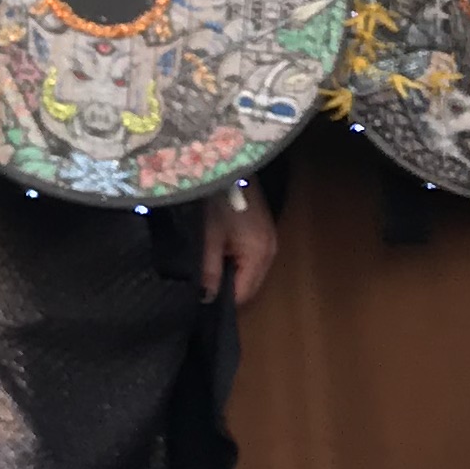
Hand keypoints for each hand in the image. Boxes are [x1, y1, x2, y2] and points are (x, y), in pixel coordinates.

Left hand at [201, 184, 276, 306]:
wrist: (228, 164)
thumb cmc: (217, 199)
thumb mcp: (208, 237)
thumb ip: (209, 271)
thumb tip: (207, 299)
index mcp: (259, 255)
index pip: (243, 294)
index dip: (221, 302)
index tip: (199, 304)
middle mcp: (270, 251)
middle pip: (249, 285)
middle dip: (227, 290)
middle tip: (200, 290)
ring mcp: (268, 239)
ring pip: (249, 271)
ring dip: (230, 275)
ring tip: (206, 273)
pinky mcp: (261, 230)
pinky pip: (249, 256)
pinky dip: (234, 261)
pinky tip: (217, 255)